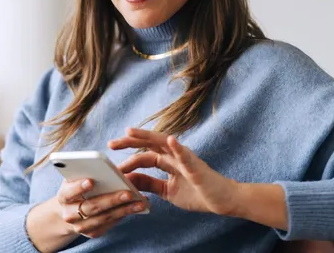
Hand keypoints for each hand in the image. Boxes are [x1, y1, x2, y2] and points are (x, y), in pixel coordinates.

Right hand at [55, 178, 147, 238]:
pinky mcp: (91, 233)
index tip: (91, 181)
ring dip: (123, 210)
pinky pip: (108, 225)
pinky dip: (121, 216)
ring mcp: (80, 226)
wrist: (71, 209)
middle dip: (111, 200)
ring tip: (139, 202)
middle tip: (128, 193)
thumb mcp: (77, 177)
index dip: (78, 187)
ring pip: (103, 218)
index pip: (69, 192)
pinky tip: (134, 209)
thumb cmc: (78, 187)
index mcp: (63, 196)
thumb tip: (110, 168)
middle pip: (91, 207)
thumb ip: (87, 172)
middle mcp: (69, 214)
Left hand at [109, 128, 238, 215]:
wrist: (222, 201)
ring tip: (131, 132)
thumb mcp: (167, 190)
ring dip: (147, 136)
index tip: (111, 160)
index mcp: (168, 161)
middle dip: (130, 142)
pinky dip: (178, 147)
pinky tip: (171, 140)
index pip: (144, 155)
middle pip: (149, 144)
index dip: (128, 157)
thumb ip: (150, 184)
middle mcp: (175, 155)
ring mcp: (186, 159)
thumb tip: (129, 181)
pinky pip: (186, 155)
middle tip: (111, 143)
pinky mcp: (196, 167)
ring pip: (164, 143)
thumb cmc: (198, 193)